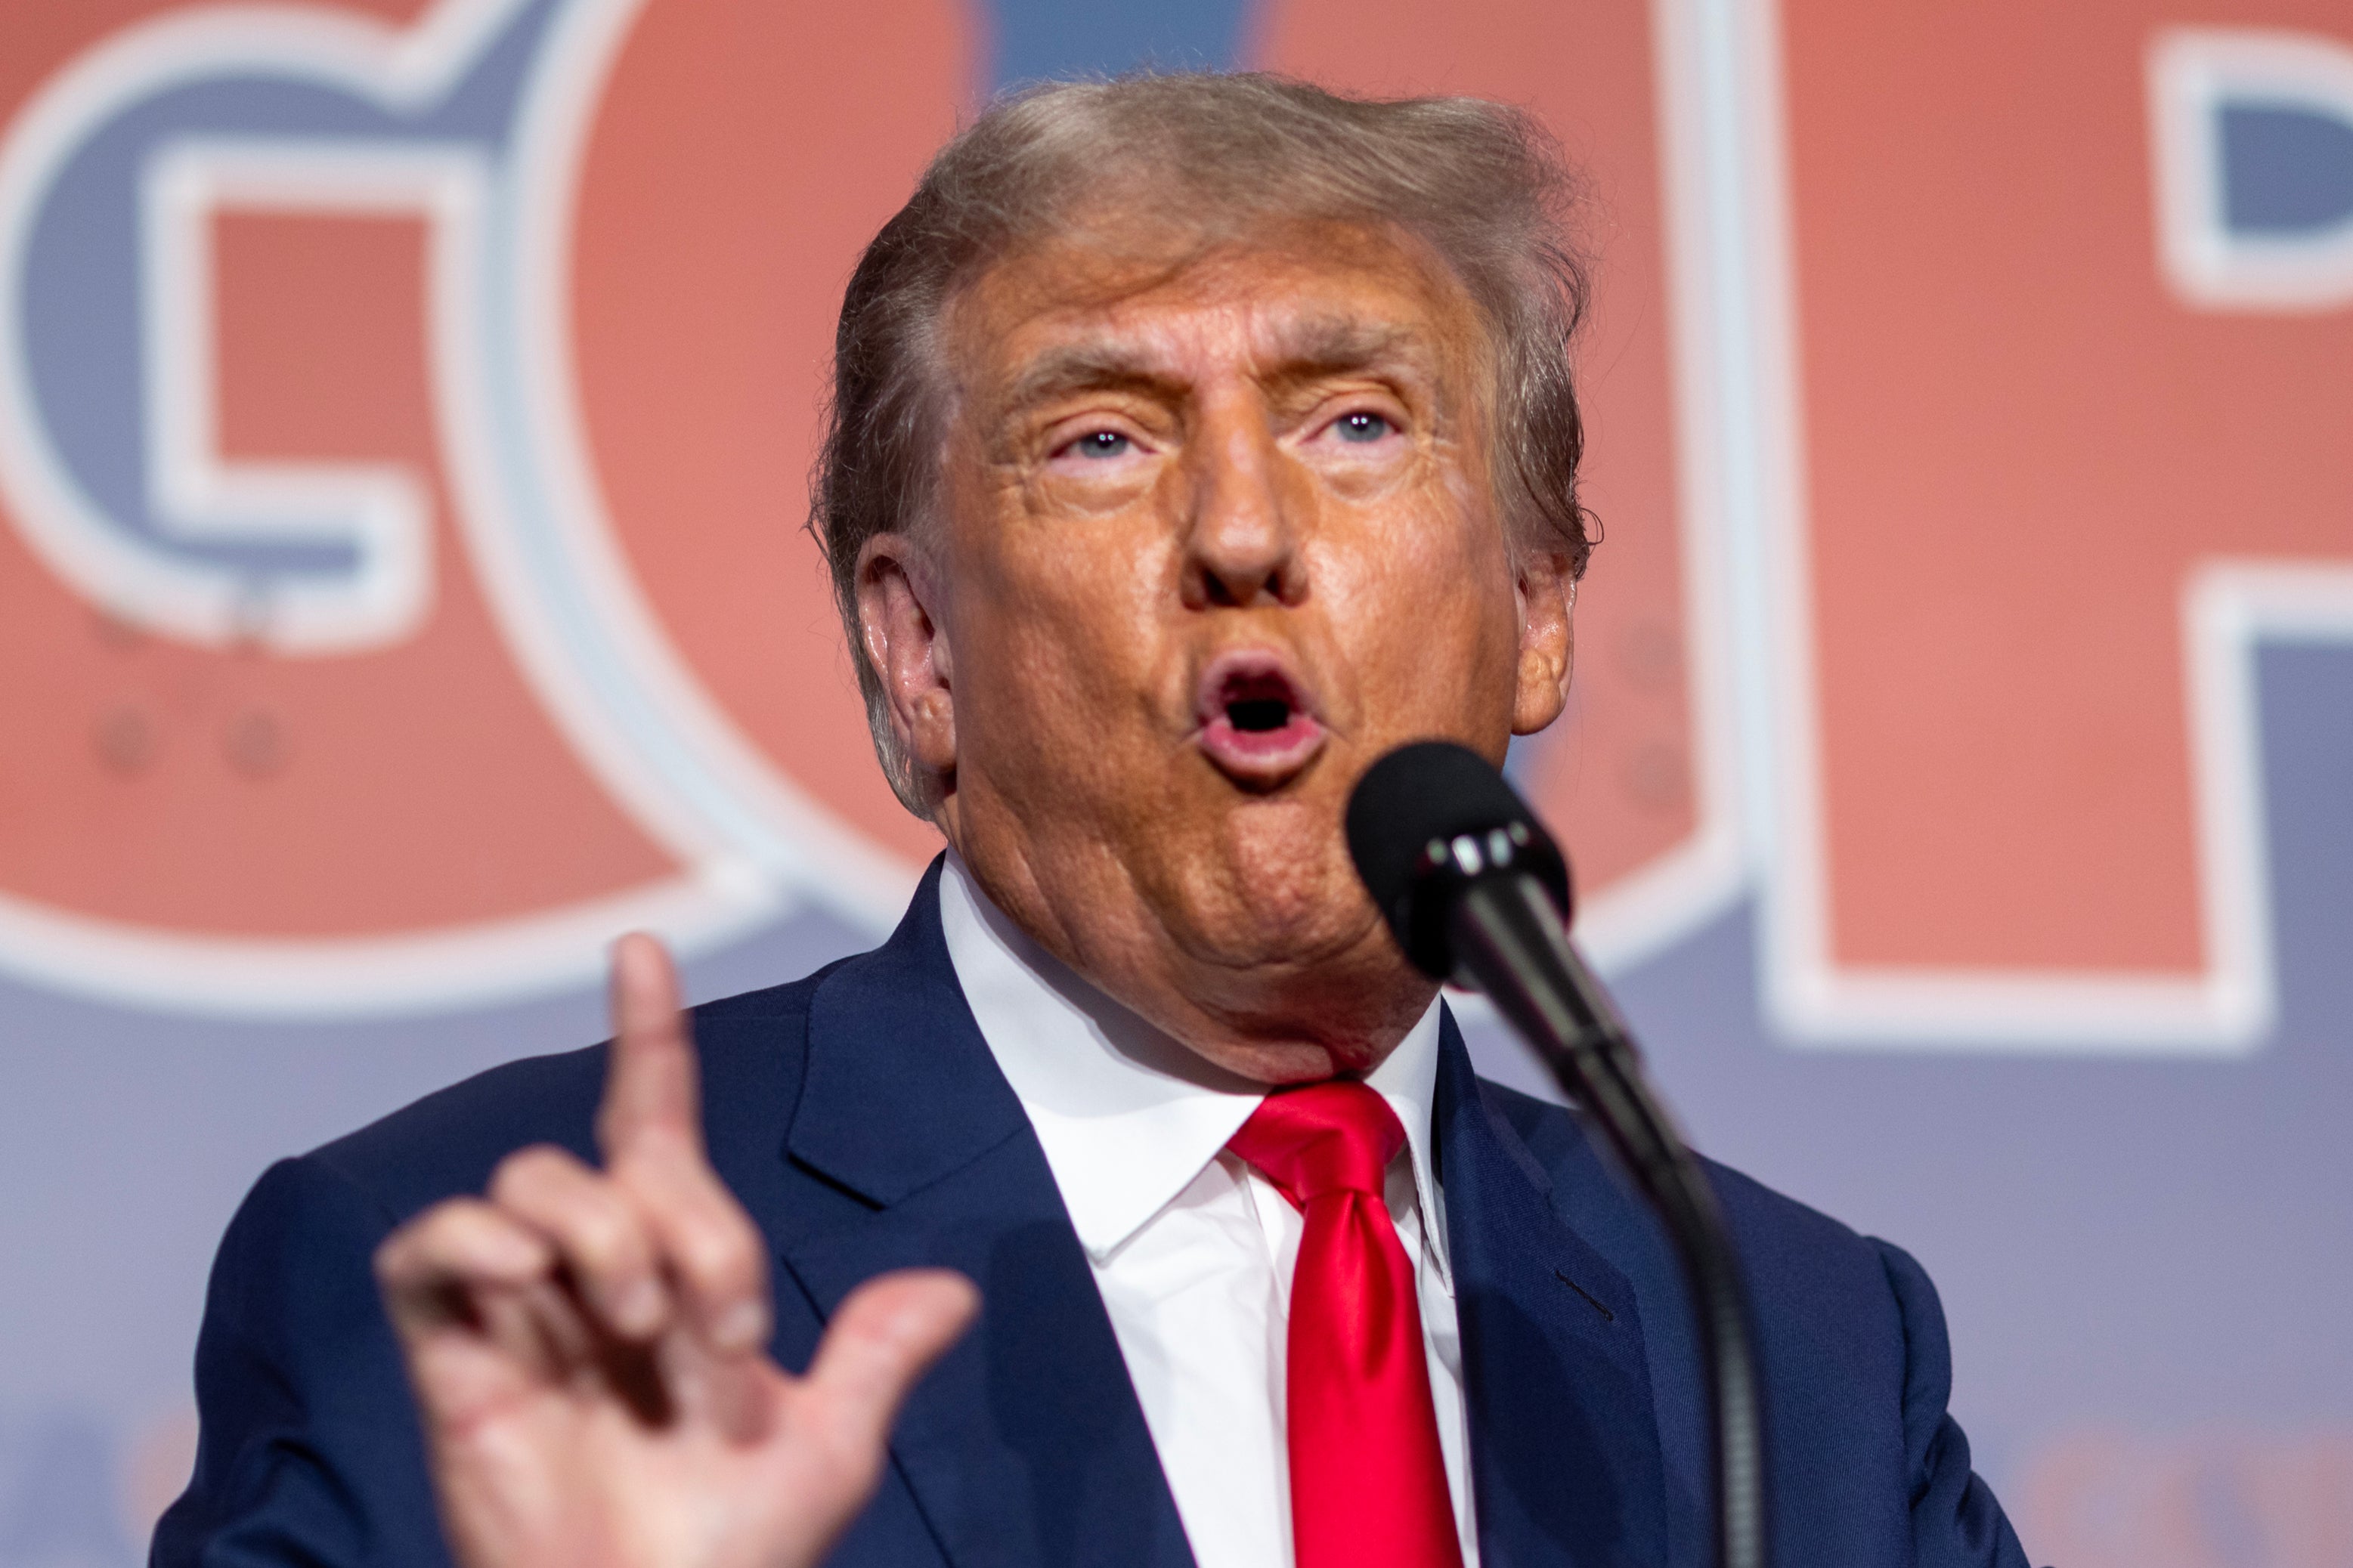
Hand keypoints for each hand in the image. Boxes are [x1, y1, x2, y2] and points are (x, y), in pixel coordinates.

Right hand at [376, 934, 977, 1567]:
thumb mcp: (830, 1448)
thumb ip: (877, 1356)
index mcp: (675, 1274)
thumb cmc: (735, 1554)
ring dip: (602, 1232)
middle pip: (618, 1156)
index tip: (642, 951)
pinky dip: (473, 1239)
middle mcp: (592, 1274)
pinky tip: (529, 1281)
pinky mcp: (451, 1360)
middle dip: (693, 1222)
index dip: (647, 1037)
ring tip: (638, 1331)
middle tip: (724, 1333)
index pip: (653, 1126)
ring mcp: (518, 1312)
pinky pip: (427, 1249)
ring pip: (532, 1178)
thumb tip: (953, 1293)